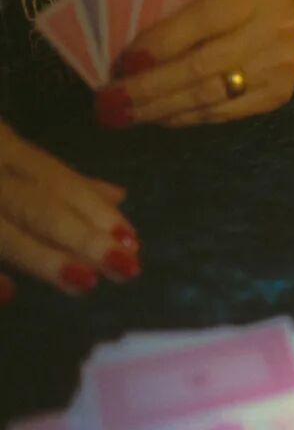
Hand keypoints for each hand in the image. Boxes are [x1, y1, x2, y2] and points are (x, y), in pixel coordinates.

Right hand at [0, 120, 138, 298]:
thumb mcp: (5, 147)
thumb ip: (52, 176)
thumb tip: (117, 196)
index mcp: (2, 145)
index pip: (55, 178)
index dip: (94, 209)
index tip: (133, 240)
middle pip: (33, 203)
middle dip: (81, 235)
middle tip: (126, 267)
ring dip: (38, 256)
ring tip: (83, 282)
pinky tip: (7, 295)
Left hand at [96, 0, 293, 127]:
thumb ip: (187, 8)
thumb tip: (134, 50)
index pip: (203, 20)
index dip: (160, 44)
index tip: (123, 63)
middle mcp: (273, 32)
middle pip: (202, 66)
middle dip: (150, 87)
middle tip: (111, 101)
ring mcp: (278, 68)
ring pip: (210, 96)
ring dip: (161, 108)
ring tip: (125, 114)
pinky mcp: (278, 95)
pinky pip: (224, 113)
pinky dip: (186, 117)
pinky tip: (160, 117)